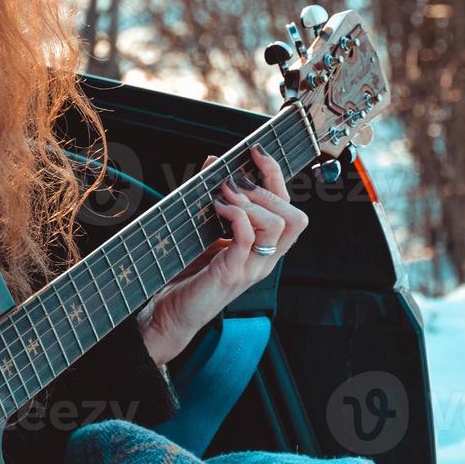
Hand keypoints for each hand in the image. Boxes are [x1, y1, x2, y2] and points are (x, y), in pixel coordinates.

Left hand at [136, 144, 308, 365]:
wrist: (169, 312)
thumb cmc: (188, 272)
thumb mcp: (204, 227)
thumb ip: (213, 196)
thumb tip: (214, 159)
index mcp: (264, 247)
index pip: (288, 207)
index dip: (276, 175)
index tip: (256, 151)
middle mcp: (265, 259)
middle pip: (295, 217)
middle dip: (268, 187)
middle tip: (237, 179)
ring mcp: (252, 268)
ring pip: (278, 225)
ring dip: (252, 200)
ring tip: (225, 193)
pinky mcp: (232, 274)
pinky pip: (248, 239)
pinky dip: (236, 215)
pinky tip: (218, 207)